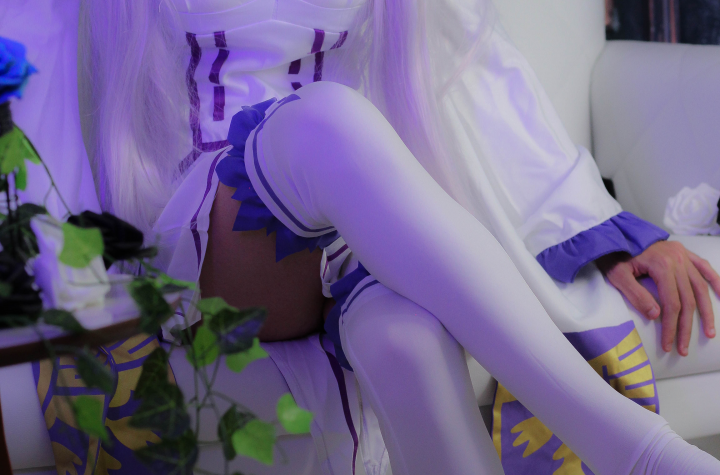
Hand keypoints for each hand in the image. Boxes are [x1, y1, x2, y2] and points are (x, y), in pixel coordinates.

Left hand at [596, 241, 719, 355]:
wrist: (615, 234)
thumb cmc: (614, 256)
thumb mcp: (618, 276)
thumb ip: (636, 295)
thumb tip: (657, 316)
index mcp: (662, 266)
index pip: (672, 304)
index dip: (672, 327)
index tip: (668, 344)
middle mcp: (678, 260)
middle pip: (688, 299)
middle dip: (686, 327)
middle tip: (683, 348)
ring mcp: (683, 255)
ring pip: (701, 287)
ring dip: (707, 312)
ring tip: (709, 333)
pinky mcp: (684, 252)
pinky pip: (705, 268)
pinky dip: (716, 281)